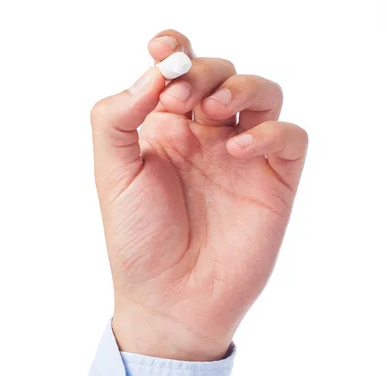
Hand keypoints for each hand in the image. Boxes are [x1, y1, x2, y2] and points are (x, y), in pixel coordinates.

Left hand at [91, 29, 308, 360]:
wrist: (170, 300)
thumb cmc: (138, 241)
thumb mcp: (111, 175)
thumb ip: (117, 117)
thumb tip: (153, 73)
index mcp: (166, 131)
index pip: (179, 70)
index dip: (175, 49)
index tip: (161, 50)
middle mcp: (205, 139)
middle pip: (221, 73)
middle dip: (204, 72)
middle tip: (184, 97)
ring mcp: (242, 159)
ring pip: (263, 94)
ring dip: (241, 88)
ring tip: (213, 114)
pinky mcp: (273, 182)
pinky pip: (290, 138)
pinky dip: (271, 132)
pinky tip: (238, 151)